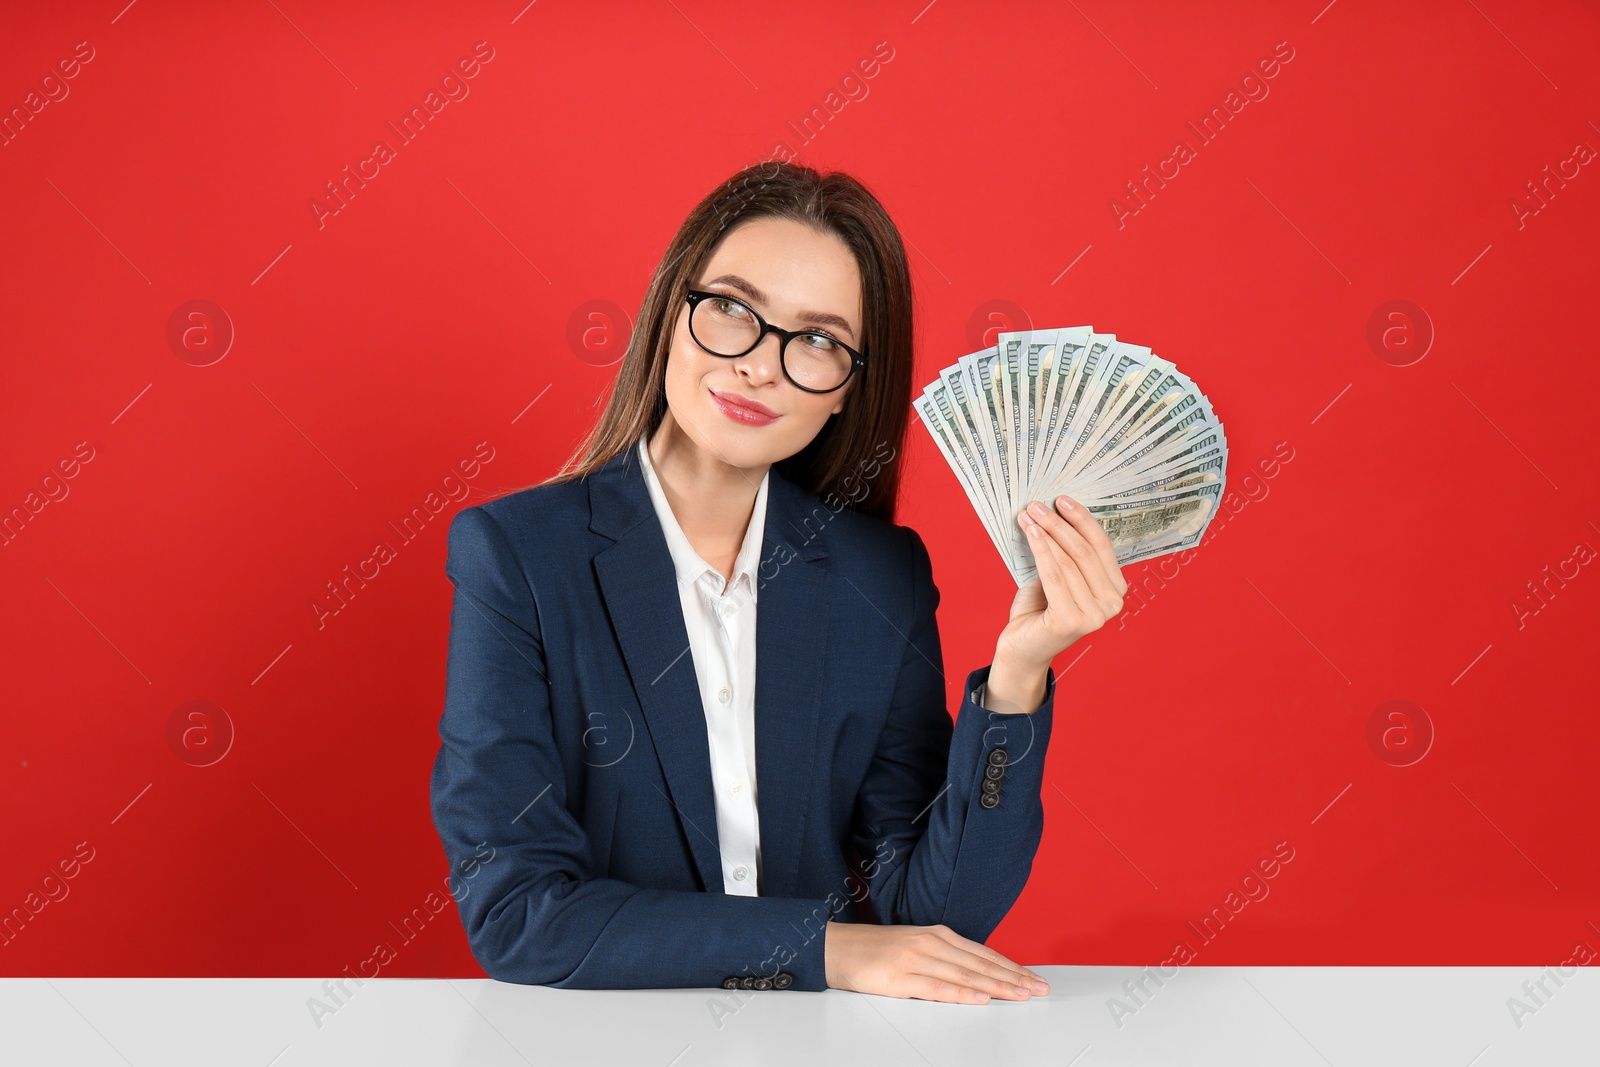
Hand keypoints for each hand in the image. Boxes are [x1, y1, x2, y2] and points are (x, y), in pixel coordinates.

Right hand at [824, 921, 1050, 1003]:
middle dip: (1013, 978)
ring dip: (996, 987)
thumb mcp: (916, 946)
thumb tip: (978, 974)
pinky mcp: (900, 978)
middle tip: (1039, 989)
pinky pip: (936, 988)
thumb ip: (945, 957)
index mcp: (937, 935)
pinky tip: (979, 999)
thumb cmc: (876, 951)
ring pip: (965, 975)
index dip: (1011, 967)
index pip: (983, 954)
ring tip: (1020, 995)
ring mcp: (916, 959)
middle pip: (980, 964)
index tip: (1034, 979)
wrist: (836, 948)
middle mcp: (931, 943)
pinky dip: (961, 994)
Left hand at [997, 495, 1129, 670]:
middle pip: (1084, 551)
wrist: (1023, 648)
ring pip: (1068, 561)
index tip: (1062, 499)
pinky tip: (1031, 533)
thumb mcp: (1059, 576)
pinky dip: (1042, 550)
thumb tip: (1056, 511)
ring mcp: (1095, 615)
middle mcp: (1112, 604)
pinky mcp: (1073, 621)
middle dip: (1059, 523)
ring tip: (1027, 515)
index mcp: (1116, 589)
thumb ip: (1067, 553)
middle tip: (1036, 504)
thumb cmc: (1040, 609)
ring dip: (1046, 533)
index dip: (1082, 519)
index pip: (1102, 546)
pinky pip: (1055, 575)